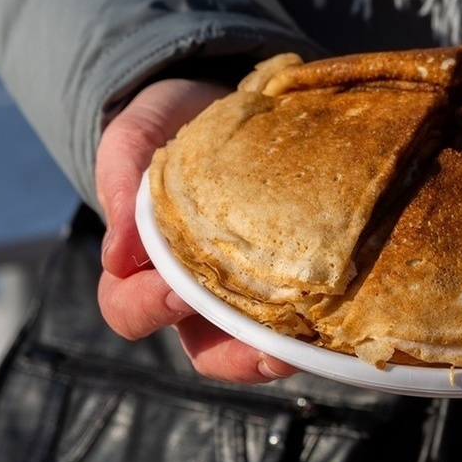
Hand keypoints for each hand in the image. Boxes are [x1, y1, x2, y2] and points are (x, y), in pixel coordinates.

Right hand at [95, 78, 298, 382]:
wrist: (208, 105)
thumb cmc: (158, 131)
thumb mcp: (129, 145)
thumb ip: (119, 187)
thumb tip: (118, 256)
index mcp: (142, 270)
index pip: (129, 310)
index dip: (148, 309)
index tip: (174, 289)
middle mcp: (194, 295)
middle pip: (207, 352)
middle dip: (236, 356)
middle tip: (266, 348)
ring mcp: (245, 289)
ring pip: (260, 344)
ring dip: (285, 348)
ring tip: (313, 338)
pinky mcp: (287, 274)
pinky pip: (301, 309)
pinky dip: (320, 316)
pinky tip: (343, 306)